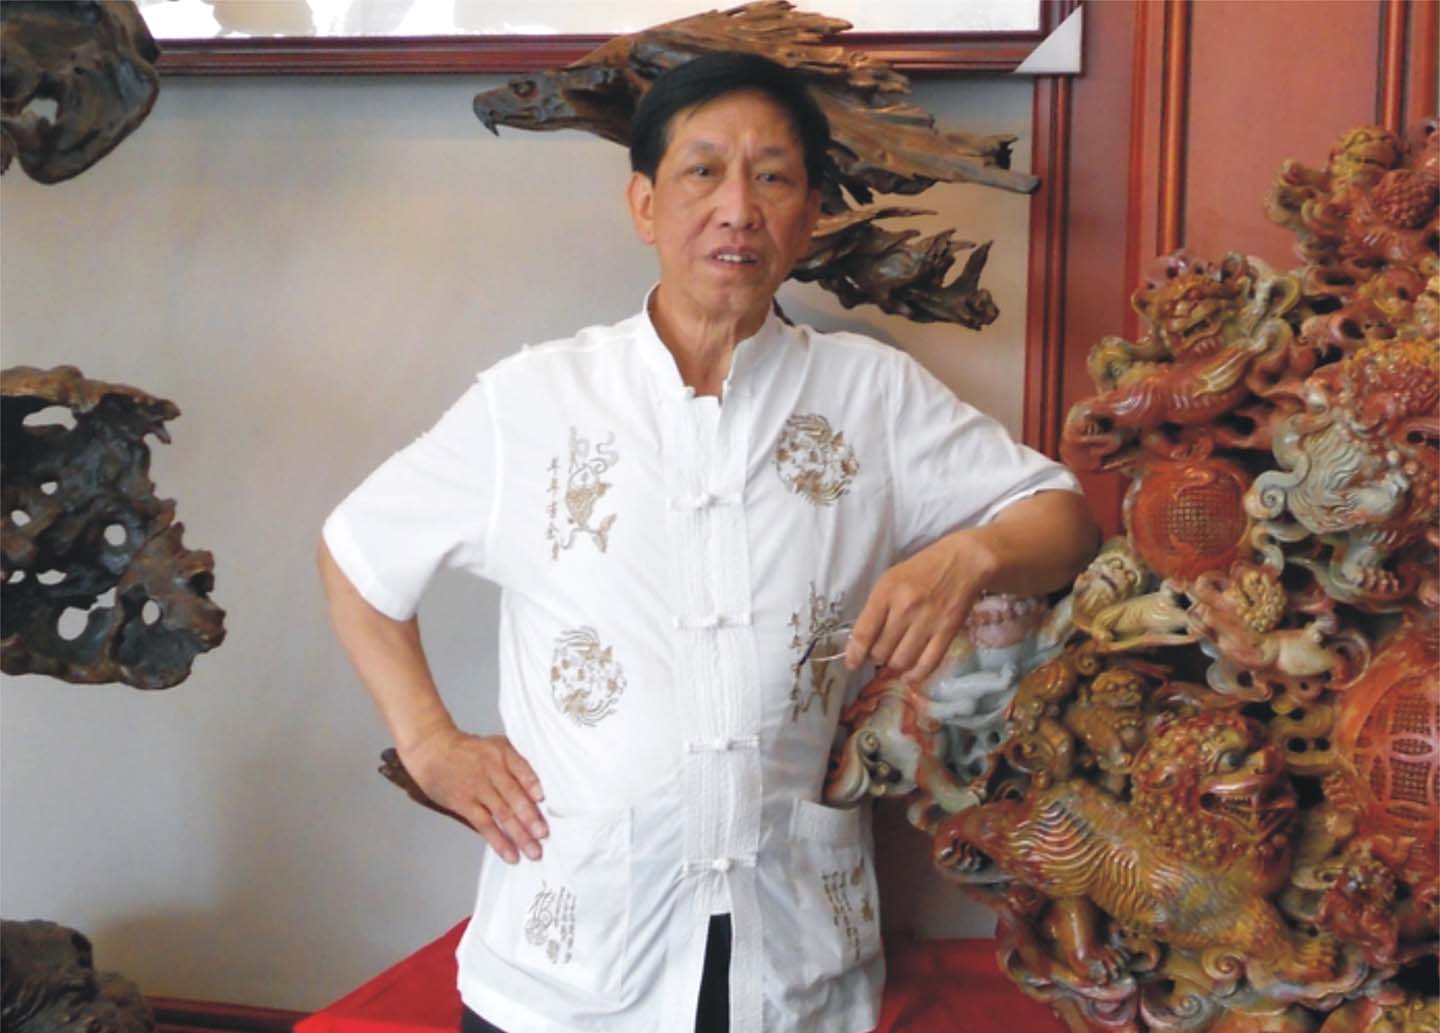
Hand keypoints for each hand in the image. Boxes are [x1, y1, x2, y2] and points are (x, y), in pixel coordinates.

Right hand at [399, 726, 547, 863]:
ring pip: (502, 814)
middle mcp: (491, 770)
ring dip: (520, 835)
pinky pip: (485, 825)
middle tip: (543, 835)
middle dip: (530, 817)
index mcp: (502, 753)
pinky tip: (511, 854)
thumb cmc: (468, 751)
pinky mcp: (464, 804)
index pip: (521, 769)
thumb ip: (515, 766)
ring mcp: (477, 788)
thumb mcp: (495, 747)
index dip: (532, 783)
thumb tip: (538, 795)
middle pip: (514, 796)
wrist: (432, 751)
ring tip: (534, 851)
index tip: (542, 799)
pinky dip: (499, 841)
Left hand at [844, 530, 995, 687]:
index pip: (864, 633)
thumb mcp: (890, 579)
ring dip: (893, 666)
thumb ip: (876, 607)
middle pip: (881, 651)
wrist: (963, 562)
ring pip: (901, 661)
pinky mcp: (947, 632)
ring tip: (893, 660)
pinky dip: (915, 676)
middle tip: (878, 653)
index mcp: (887, 592)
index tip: (852, 663)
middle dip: (875, 657)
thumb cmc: (922, 569)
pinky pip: (928, 663)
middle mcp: (906, 608)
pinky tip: (909, 676)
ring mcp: (928, 622)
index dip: (854, 654)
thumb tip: (864, 641)